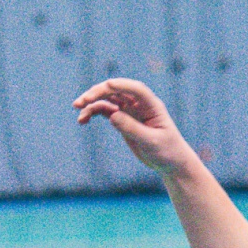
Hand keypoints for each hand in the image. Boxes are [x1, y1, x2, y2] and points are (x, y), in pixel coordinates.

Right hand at [73, 78, 196, 173]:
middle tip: (82, 101)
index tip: (107, 85)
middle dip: (98, 92)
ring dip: (91, 102)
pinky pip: (104, 111)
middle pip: (117, 91)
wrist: (170, 162)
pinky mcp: (122, 119)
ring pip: (107, 99)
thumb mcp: (151, 142)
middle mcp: (139, 104)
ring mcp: (129, 110)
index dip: (122, 85)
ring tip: (78, 110)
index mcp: (152, 105)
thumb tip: (112, 116)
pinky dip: (93, 113)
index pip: (136, 89)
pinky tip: (82, 120)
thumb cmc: (167, 151)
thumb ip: (132, 128)